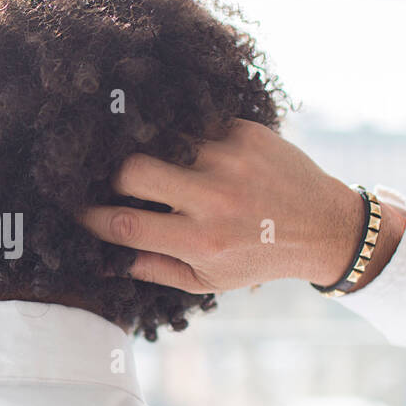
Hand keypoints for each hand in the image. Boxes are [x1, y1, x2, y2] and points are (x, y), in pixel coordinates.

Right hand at [80, 120, 401, 294]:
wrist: (325, 226)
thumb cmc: (258, 256)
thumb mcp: (209, 281)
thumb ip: (155, 269)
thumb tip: (106, 258)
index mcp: (201, 241)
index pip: (123, 225)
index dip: (90, 217)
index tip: (79, 210)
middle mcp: (214, 199)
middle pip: (132, 171)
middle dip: (112, 176)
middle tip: (113, 181)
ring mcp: (230, 159)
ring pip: (160, 140)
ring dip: (150, 151)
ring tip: (146, 157)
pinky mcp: (245, 132)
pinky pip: (193, 124)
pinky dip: (182, 135)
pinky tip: (185, 145)